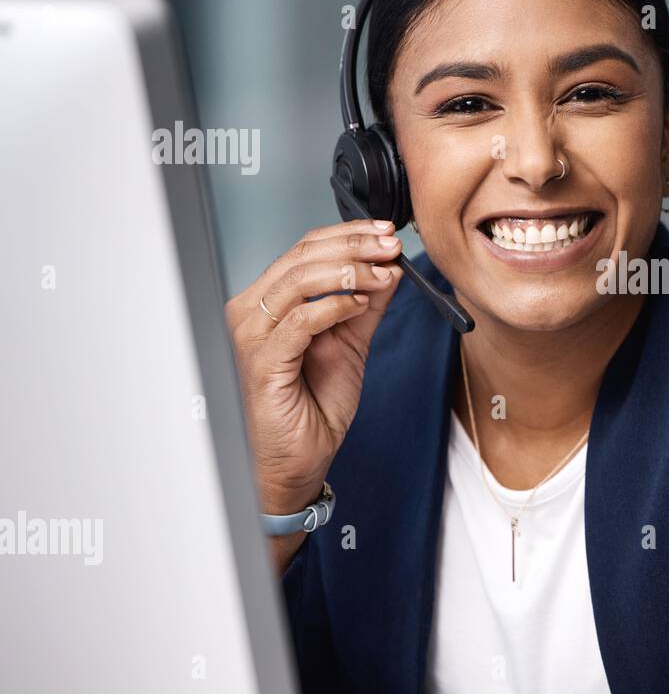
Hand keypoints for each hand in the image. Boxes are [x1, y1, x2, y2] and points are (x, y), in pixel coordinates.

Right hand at [225, 219, 404, 516]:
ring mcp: (252, 336)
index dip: (347, 235)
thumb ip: (366, 306)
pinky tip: (361, 304)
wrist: (298, 461)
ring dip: (349, 270)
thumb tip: (390, 267)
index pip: (303, 250)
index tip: (385, 232)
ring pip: (298, 280)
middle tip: (390, 244)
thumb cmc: (312, 408)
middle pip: (300, 257)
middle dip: (353, 245)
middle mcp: (251, 313)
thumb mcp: (350, 345)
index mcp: (268, 304)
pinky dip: (334, 305)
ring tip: (383, 272)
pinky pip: (299, 320)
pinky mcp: (263, 362)